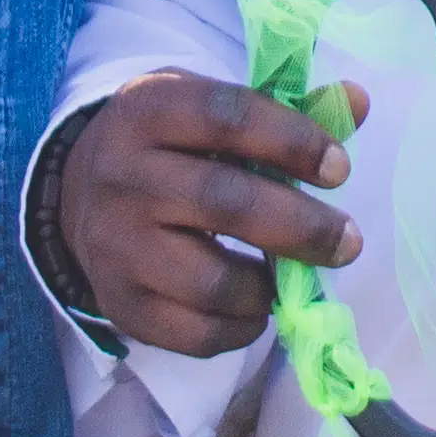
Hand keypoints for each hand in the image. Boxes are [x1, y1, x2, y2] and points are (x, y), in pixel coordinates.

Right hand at [57, 70, 364, 358]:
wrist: (79, 194)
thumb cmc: (168, 144)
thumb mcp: (207, 108)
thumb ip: (284, 107)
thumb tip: (356, 102)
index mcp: (150, 111)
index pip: (228, 118)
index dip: (292, 141)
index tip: (339, 168)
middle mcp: (124, 177)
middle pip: (225, 205)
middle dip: (302, 227)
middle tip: (348, 241)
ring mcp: (117, 247)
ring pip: (212, 282)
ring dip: (271, 286)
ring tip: (296, 275)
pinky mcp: (121, 305)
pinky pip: (195, 334)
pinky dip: (242, 327)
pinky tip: (259, 307)